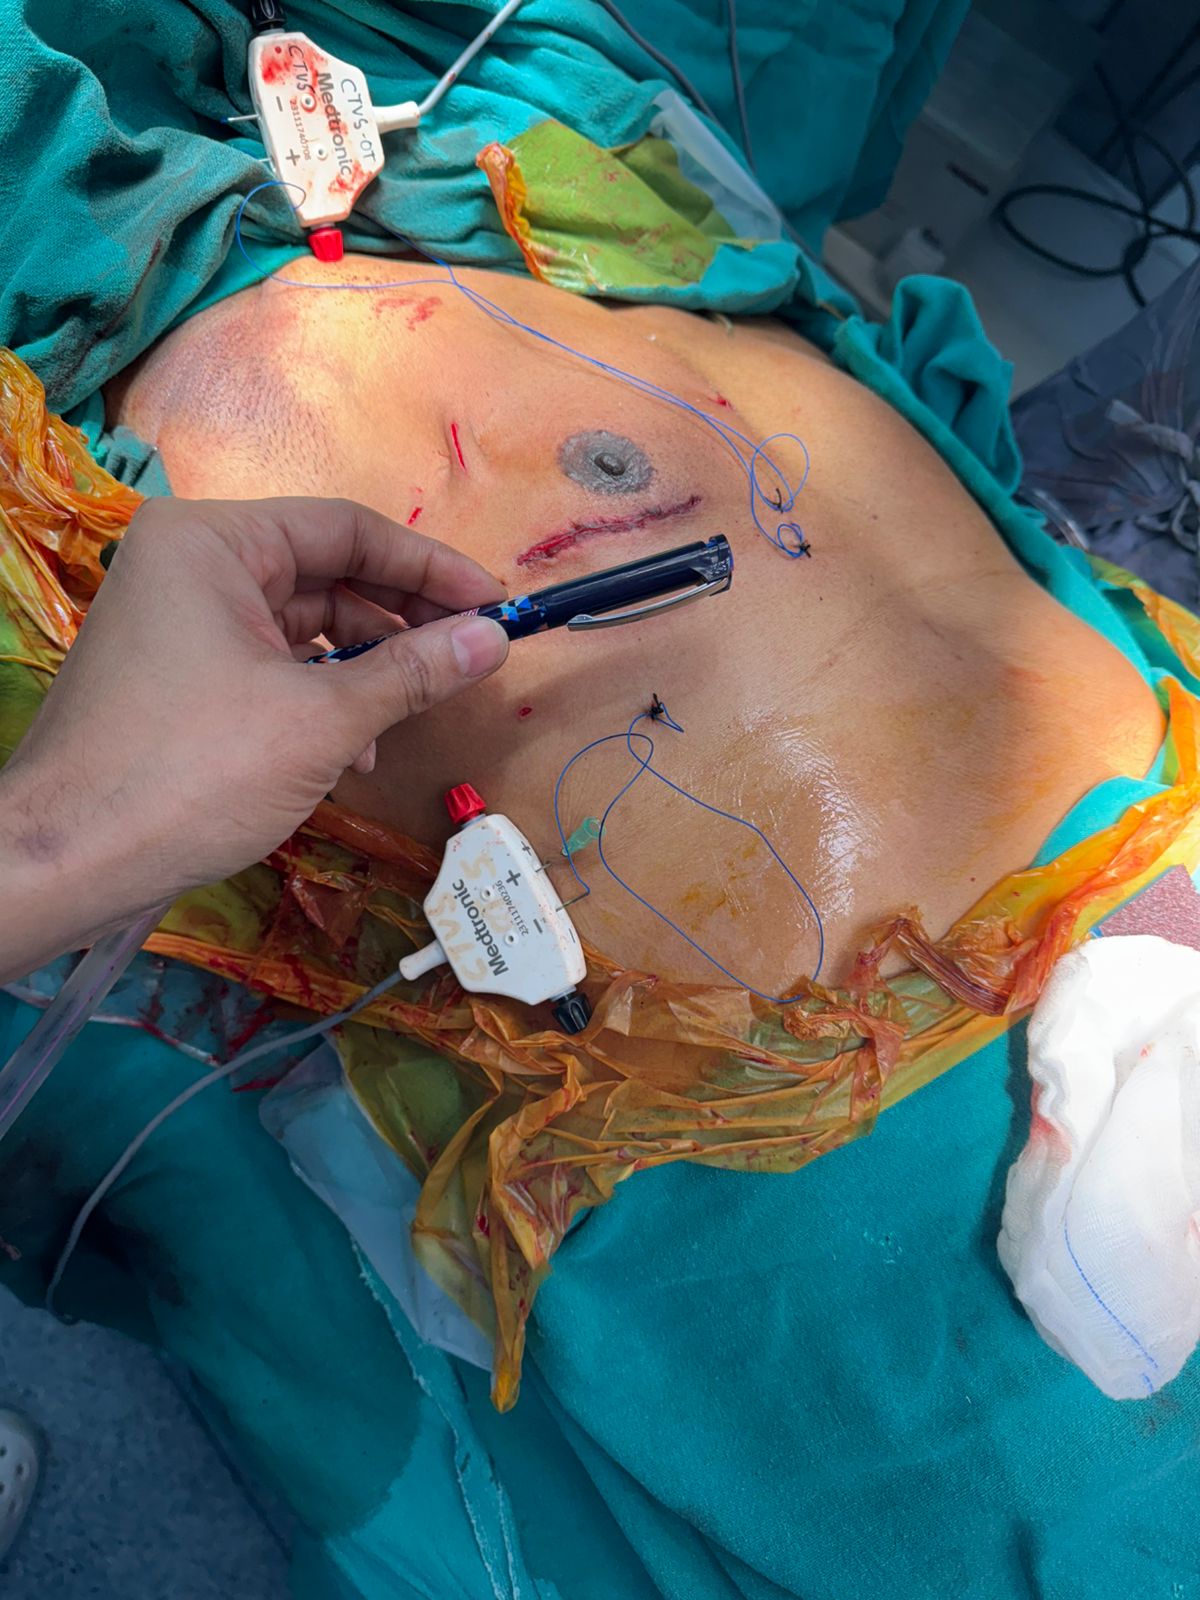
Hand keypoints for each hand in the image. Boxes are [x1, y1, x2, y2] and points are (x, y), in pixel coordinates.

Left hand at [0, 497, 508, 977]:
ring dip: (366, 670)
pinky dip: (320, 699)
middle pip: (326, 573)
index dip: (431, 567)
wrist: (70, 860)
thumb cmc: (190, 774)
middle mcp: (191, 564)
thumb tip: (493, 639)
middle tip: (473, 655)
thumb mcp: (321, 721)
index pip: (347, 529)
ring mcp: (179, 620)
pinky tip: (352, 753)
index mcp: (213, 542)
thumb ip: (413, 672)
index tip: (495, 604)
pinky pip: (270, 665)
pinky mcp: (177, 675)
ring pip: (302, 625)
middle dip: (401, 621)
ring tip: (413, 715)